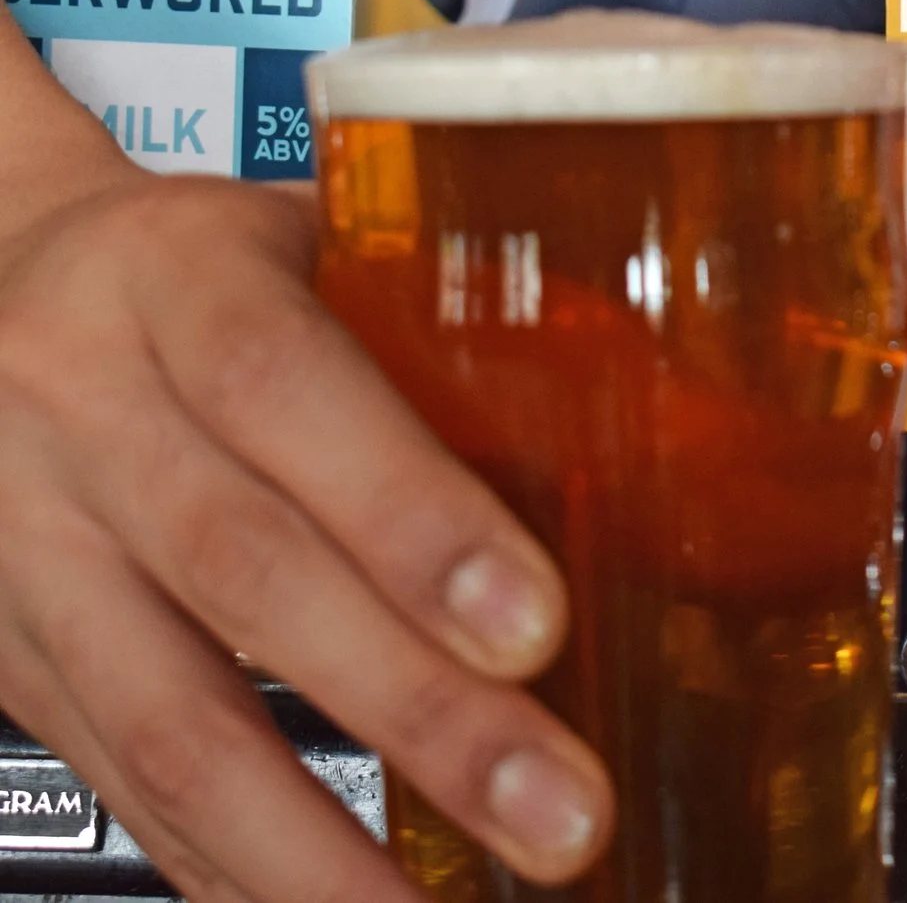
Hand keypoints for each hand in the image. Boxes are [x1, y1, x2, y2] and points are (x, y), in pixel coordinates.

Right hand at [0, 167, 611, 899]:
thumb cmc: (195, 263)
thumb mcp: (301, 233)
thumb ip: (445, 315)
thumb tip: (674, 419)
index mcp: (176, 273)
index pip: (286, 387)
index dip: (411, 514)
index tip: (535, 624)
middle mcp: (79, 404)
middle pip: (246, 573)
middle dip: (416, 710)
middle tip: (555, 807)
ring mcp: (27, 540)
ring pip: (166, 715)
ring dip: (313, 845)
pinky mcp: (8, 651)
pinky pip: (122, 776)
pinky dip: (232, 864)